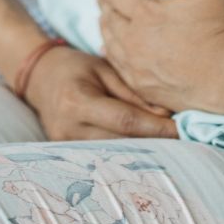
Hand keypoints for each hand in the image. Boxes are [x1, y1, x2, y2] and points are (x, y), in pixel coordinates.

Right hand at [22, 43, 179, 141]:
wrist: (38, 77)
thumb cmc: (74, 67)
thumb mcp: (103, 69)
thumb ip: (132, 93)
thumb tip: (167, 116)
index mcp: (77, 101)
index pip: (125, 121)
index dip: (157, 128)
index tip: (183, 130)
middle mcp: (69, 128)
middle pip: (123, 143)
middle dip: (155, 142)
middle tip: (185, 140)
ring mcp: (64, 145)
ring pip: (115, 155)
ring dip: (143, 151)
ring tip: (169, 146)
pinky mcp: (65, 154)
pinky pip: (103, 156)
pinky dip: (125, 154)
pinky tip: (144, 151)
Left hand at [95, 0, 223, 113]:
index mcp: (146, 13)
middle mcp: (135, 40)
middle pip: (108, 18)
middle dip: (103, 5)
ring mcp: (137, 67)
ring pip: (109, 43)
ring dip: (104, 28)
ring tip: (104, 20)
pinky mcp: (144, 88)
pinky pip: (118, 68)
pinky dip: (111, 54)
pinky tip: (110, 51)